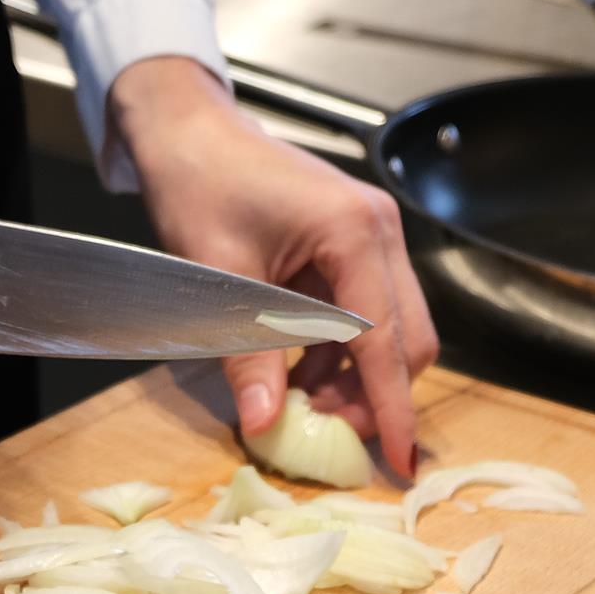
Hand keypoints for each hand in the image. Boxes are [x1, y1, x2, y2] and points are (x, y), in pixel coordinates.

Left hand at [108, 56, 438, 476]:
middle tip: (329, 435)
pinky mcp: (351, 244)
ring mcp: (371, 235)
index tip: (401, 462)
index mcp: (354, 233)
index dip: (391, 408)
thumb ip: (246, 355)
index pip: (385, 340)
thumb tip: (265, 424)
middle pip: (407, 337)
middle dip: (377, 395)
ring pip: (390, 328)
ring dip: (355, 376)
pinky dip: (338, 350)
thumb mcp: (218, 278)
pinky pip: (363, 312)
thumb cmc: (199, 184)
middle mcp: (379, 232)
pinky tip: (298, 372)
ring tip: (304, 406)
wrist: (187, 131)